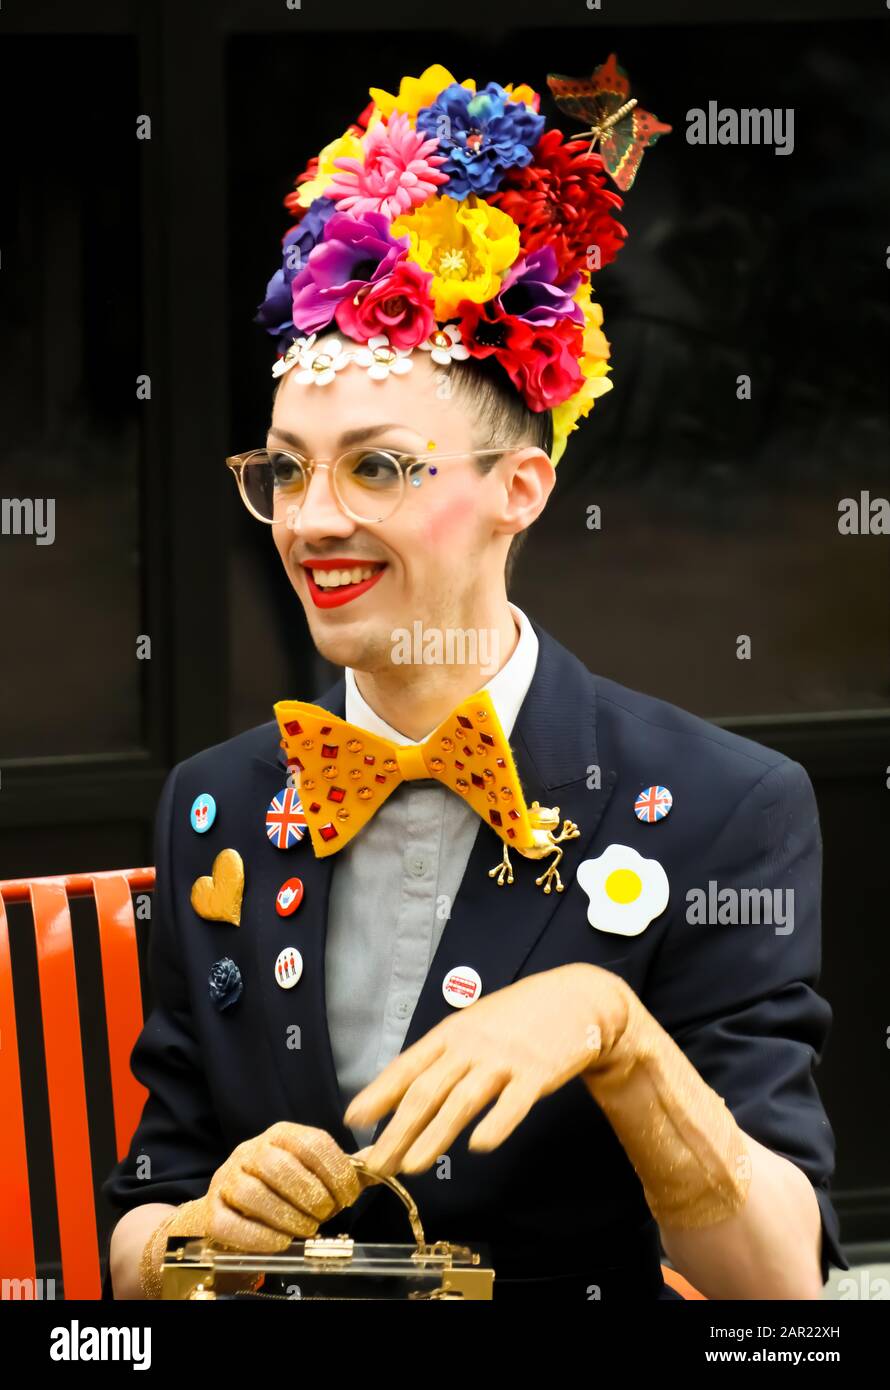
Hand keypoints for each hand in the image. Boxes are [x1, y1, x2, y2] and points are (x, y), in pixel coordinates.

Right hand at [140, 1123, 374, 1295]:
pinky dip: (259, 1236)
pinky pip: (230, 1222)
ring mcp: (227, 1178)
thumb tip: (387, 1162)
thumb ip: (346, 1170)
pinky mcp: (211, 1209)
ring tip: (306, 1231)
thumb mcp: (312, 1173)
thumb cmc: (281, 1190)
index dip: (335, 1171)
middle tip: (326, 1215)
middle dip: (311, 1195)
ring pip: (254, 1193)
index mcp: (281, 1135)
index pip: (311, 1142)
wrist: (227, 1209)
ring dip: (287, 1217)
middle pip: (280, 1166)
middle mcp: (251, 1150)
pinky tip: (281, 1243)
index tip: (349, 1196)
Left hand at [345, 964, 630, 1176]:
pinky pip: (513, 1104)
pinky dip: (494, 1125)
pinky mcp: (537, 1074)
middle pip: (427, 1091)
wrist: (576, 999)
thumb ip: (443, 1056)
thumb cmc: (518, 1017)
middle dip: (398, 1130)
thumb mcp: (473, 1026)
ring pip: (462, 1101)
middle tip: (377, 1162)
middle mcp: (472, 1046)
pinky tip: (478, 1147)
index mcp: (452, 1034)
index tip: (354, 1119)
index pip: (407, 1066)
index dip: (378, 1093)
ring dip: (434, 1136)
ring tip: (412, 1166)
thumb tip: (403, 1092)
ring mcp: (504, 1059)